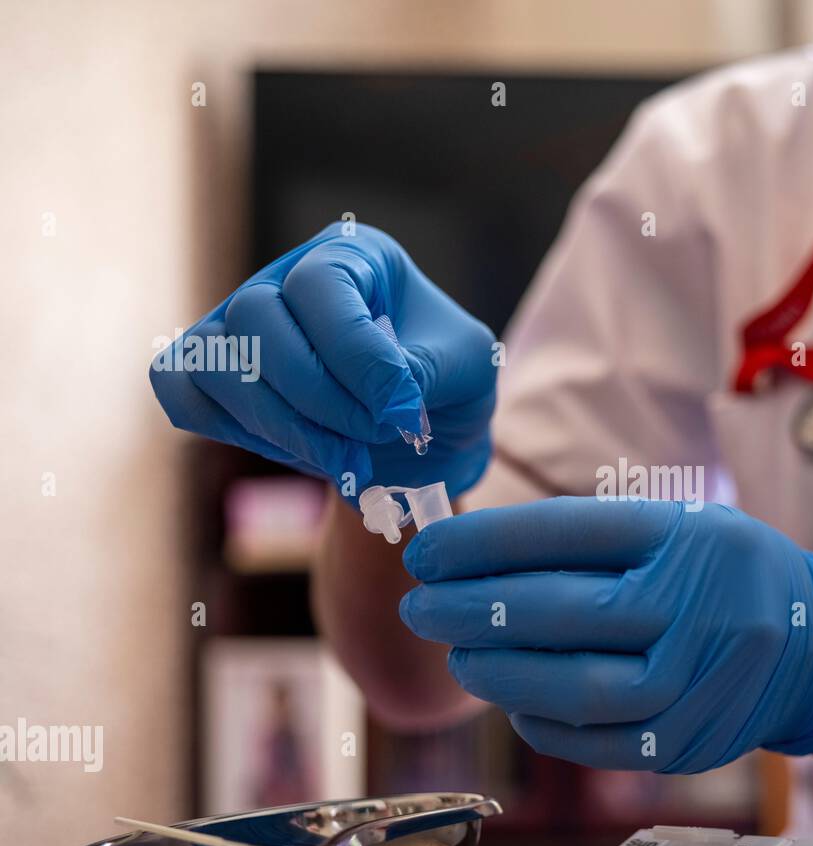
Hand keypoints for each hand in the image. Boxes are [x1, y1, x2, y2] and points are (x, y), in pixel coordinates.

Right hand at [148, 222, 496, 498]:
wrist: (424, 436)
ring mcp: (238, 324)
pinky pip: (181, 390)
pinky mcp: (212, 375)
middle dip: (318, 396)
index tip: (402, 412)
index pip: (320, 286)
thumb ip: (427, 372)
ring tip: (346, 459)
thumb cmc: (448, 386)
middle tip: (373, 437)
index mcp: (351, 255)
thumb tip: (381, 397)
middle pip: (256, 317)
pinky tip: (294, 450)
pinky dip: (229, 427)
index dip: (357, 356)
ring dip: (280, 423)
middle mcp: (284, 277)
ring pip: (215, 359)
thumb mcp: (468, 369)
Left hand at [398, 497, 812, 772]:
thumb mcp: (674, 527)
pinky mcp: (688, 742)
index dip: (482, 544)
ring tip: (460, 654)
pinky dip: (541, 721)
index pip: (565, 535)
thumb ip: (585, 539)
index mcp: (688, 539)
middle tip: (421, 606)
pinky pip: (594, 741)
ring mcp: (697, 684)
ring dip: (500, 672)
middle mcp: (699, 609)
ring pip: (576, 687)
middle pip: (563, 612)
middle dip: (474, 610)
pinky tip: (512, 698)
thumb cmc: (721, 574)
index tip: (428, 552)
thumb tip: (471, 560)